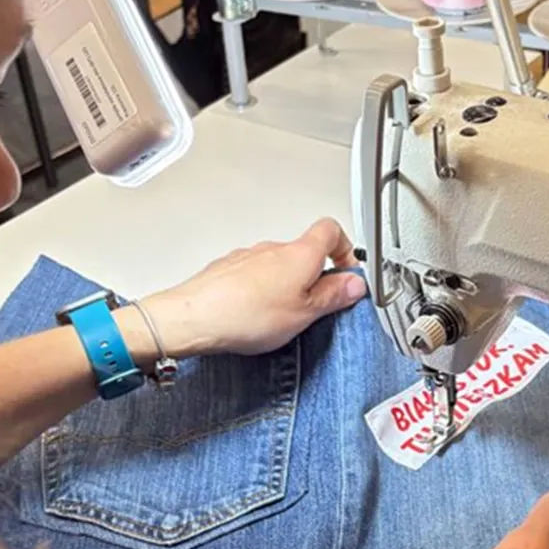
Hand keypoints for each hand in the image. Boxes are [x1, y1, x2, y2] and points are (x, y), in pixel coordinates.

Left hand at [139, 218, 364, 356]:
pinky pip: (255, 275)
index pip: (332, 231)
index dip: (346, 249)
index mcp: (299, 253)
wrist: (194, 317)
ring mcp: (248, 257)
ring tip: (285, 314)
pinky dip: (263, 289)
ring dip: (287, 283)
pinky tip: (257, 314)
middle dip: (316, 274)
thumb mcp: (304, 313)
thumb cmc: (245, 313)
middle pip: (305, 250)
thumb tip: (354, 284)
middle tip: (319, 304)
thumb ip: (332, 296)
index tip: (348, 272)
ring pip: (279, 264)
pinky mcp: (227, 270)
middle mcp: (273, 248)